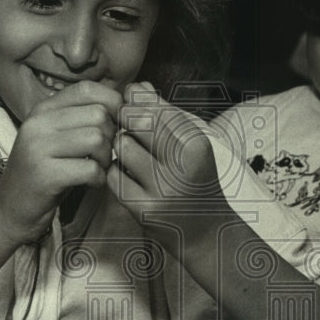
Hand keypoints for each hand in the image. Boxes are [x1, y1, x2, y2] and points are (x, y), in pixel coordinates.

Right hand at [0, 81, 121, 243]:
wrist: (11, 209)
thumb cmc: (45, 172)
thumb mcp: (58, 138)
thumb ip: (82, 118)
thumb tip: (124, 104)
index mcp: (42, 110)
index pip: (87, 89)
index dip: (112, 104)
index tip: (117, 125)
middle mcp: (38, 123)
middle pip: (97, 115)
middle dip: (111, 136)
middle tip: (103, 155)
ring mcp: (38, 148)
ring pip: (96, 139)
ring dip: (106, 158)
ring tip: (97, 168)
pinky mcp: (45, 175)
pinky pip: (90, 168)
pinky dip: (99, 178)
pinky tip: (90, 183)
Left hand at [107, 82, 228, 249]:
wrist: (206, 233)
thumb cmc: (196, 180)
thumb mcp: (191, 145)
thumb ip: (165, 115)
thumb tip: (137, 86)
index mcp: (197, 145)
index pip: (157, 109)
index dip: (137, 101)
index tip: (130, 102)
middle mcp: (182, 166)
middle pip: (137, 123)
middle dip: (125, 118)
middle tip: (123, 122)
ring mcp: (161, 189)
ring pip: (122, 147)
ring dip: (120, 145)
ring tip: (129, 150)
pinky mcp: (143, 209)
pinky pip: (114, 175)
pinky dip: (115, 170)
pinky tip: (126, 172)